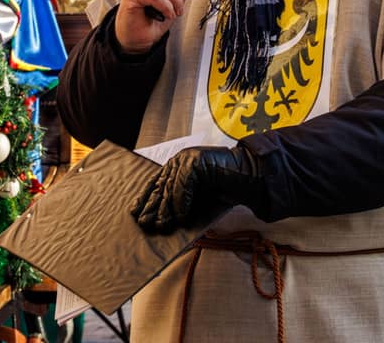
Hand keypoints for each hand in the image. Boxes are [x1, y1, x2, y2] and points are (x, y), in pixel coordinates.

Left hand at [132, 146, 266, 233]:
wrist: (248, 177)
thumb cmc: (224, 189)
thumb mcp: (198, 198)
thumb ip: (181, 203)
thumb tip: (162, 218)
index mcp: (177, 166)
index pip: (156, 182)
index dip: (145, 197)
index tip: (135, 211)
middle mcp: (179, 160)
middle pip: (160, 185)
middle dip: (152, 206)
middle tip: (144, 223)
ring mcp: (188, 158)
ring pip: (170, 186)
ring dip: (166, 209)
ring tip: (162, 225)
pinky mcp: (196, 160)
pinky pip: (183, 184)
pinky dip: (182, 202)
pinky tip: (182, 216)